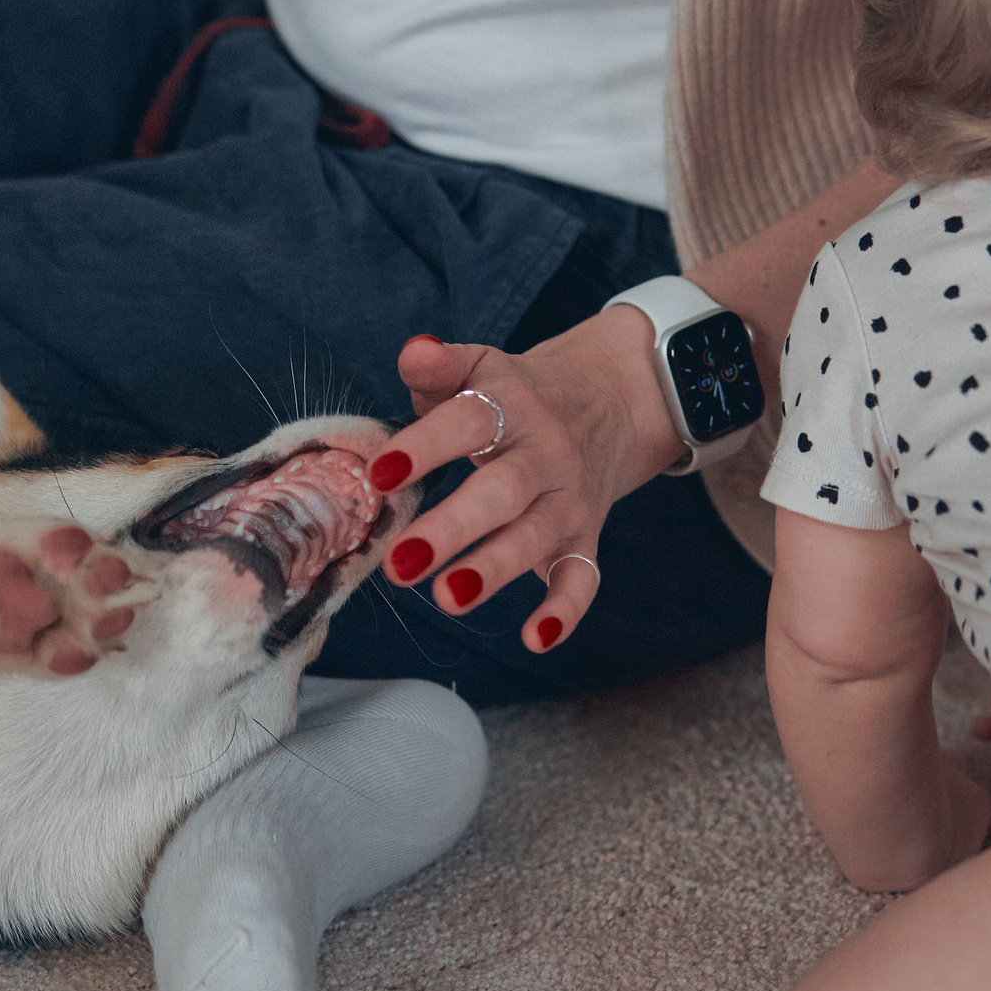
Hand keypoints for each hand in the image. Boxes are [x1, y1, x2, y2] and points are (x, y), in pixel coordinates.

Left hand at [367, 309, 685, 651]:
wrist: (609, 399)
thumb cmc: (516, 394)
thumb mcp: (481, 369)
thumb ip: (439, 367)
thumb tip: (413, 352)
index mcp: (511, 408)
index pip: (468, 423)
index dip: (425, 447)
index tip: (380, 474)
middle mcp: (544, 455)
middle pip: (502, 492)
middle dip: (452, 528)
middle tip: (400, 562)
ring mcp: (568, 500)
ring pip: (535, 538)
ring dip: (494, 570)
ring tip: (448, 598)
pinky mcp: (585, 537)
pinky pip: (582, 578)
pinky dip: (565, 611)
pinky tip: (534, 639)